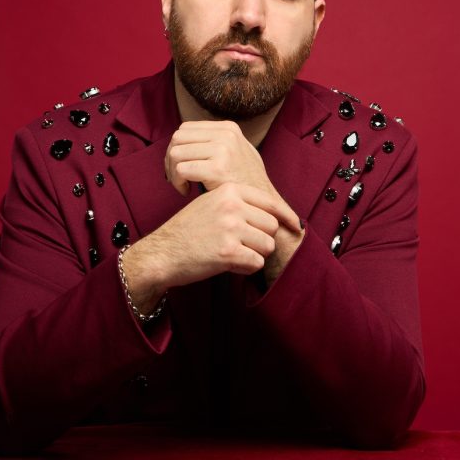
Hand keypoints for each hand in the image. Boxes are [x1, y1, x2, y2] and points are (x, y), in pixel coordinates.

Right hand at [121, 183, 295, 305]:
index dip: (286, 216)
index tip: (296, 225)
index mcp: (230, 190)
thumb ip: (239, 202)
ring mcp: (230, 228)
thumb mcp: (211, 203)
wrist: (163, 252)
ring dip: (255, 255)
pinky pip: (256, 263)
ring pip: (267, 245)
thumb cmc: (188, 230)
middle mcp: (232, 206)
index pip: (270, 203)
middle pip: (272, 226)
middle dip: (262, 239)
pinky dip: (246, 269)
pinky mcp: (228, 251)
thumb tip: (276, 211)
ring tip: (234, 254)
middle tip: (243, 246)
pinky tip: (229, 265)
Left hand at [165, 120, 299, 231]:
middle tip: (176, 178)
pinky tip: (186, 192)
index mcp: (228, 128)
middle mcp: (226, 134)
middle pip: (177, 139)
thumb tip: (185, 135)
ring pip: (176, 153)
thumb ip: (215, 141)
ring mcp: (223, 150)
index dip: (177, 147)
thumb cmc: (245, 182)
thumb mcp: (236, 152)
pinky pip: (181, 169)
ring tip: (182, 185)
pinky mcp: (218, 168)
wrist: (263, 204)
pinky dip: (177, 182)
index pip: (185, 129)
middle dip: (170, 159)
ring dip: (172, 172)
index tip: (180, 165)